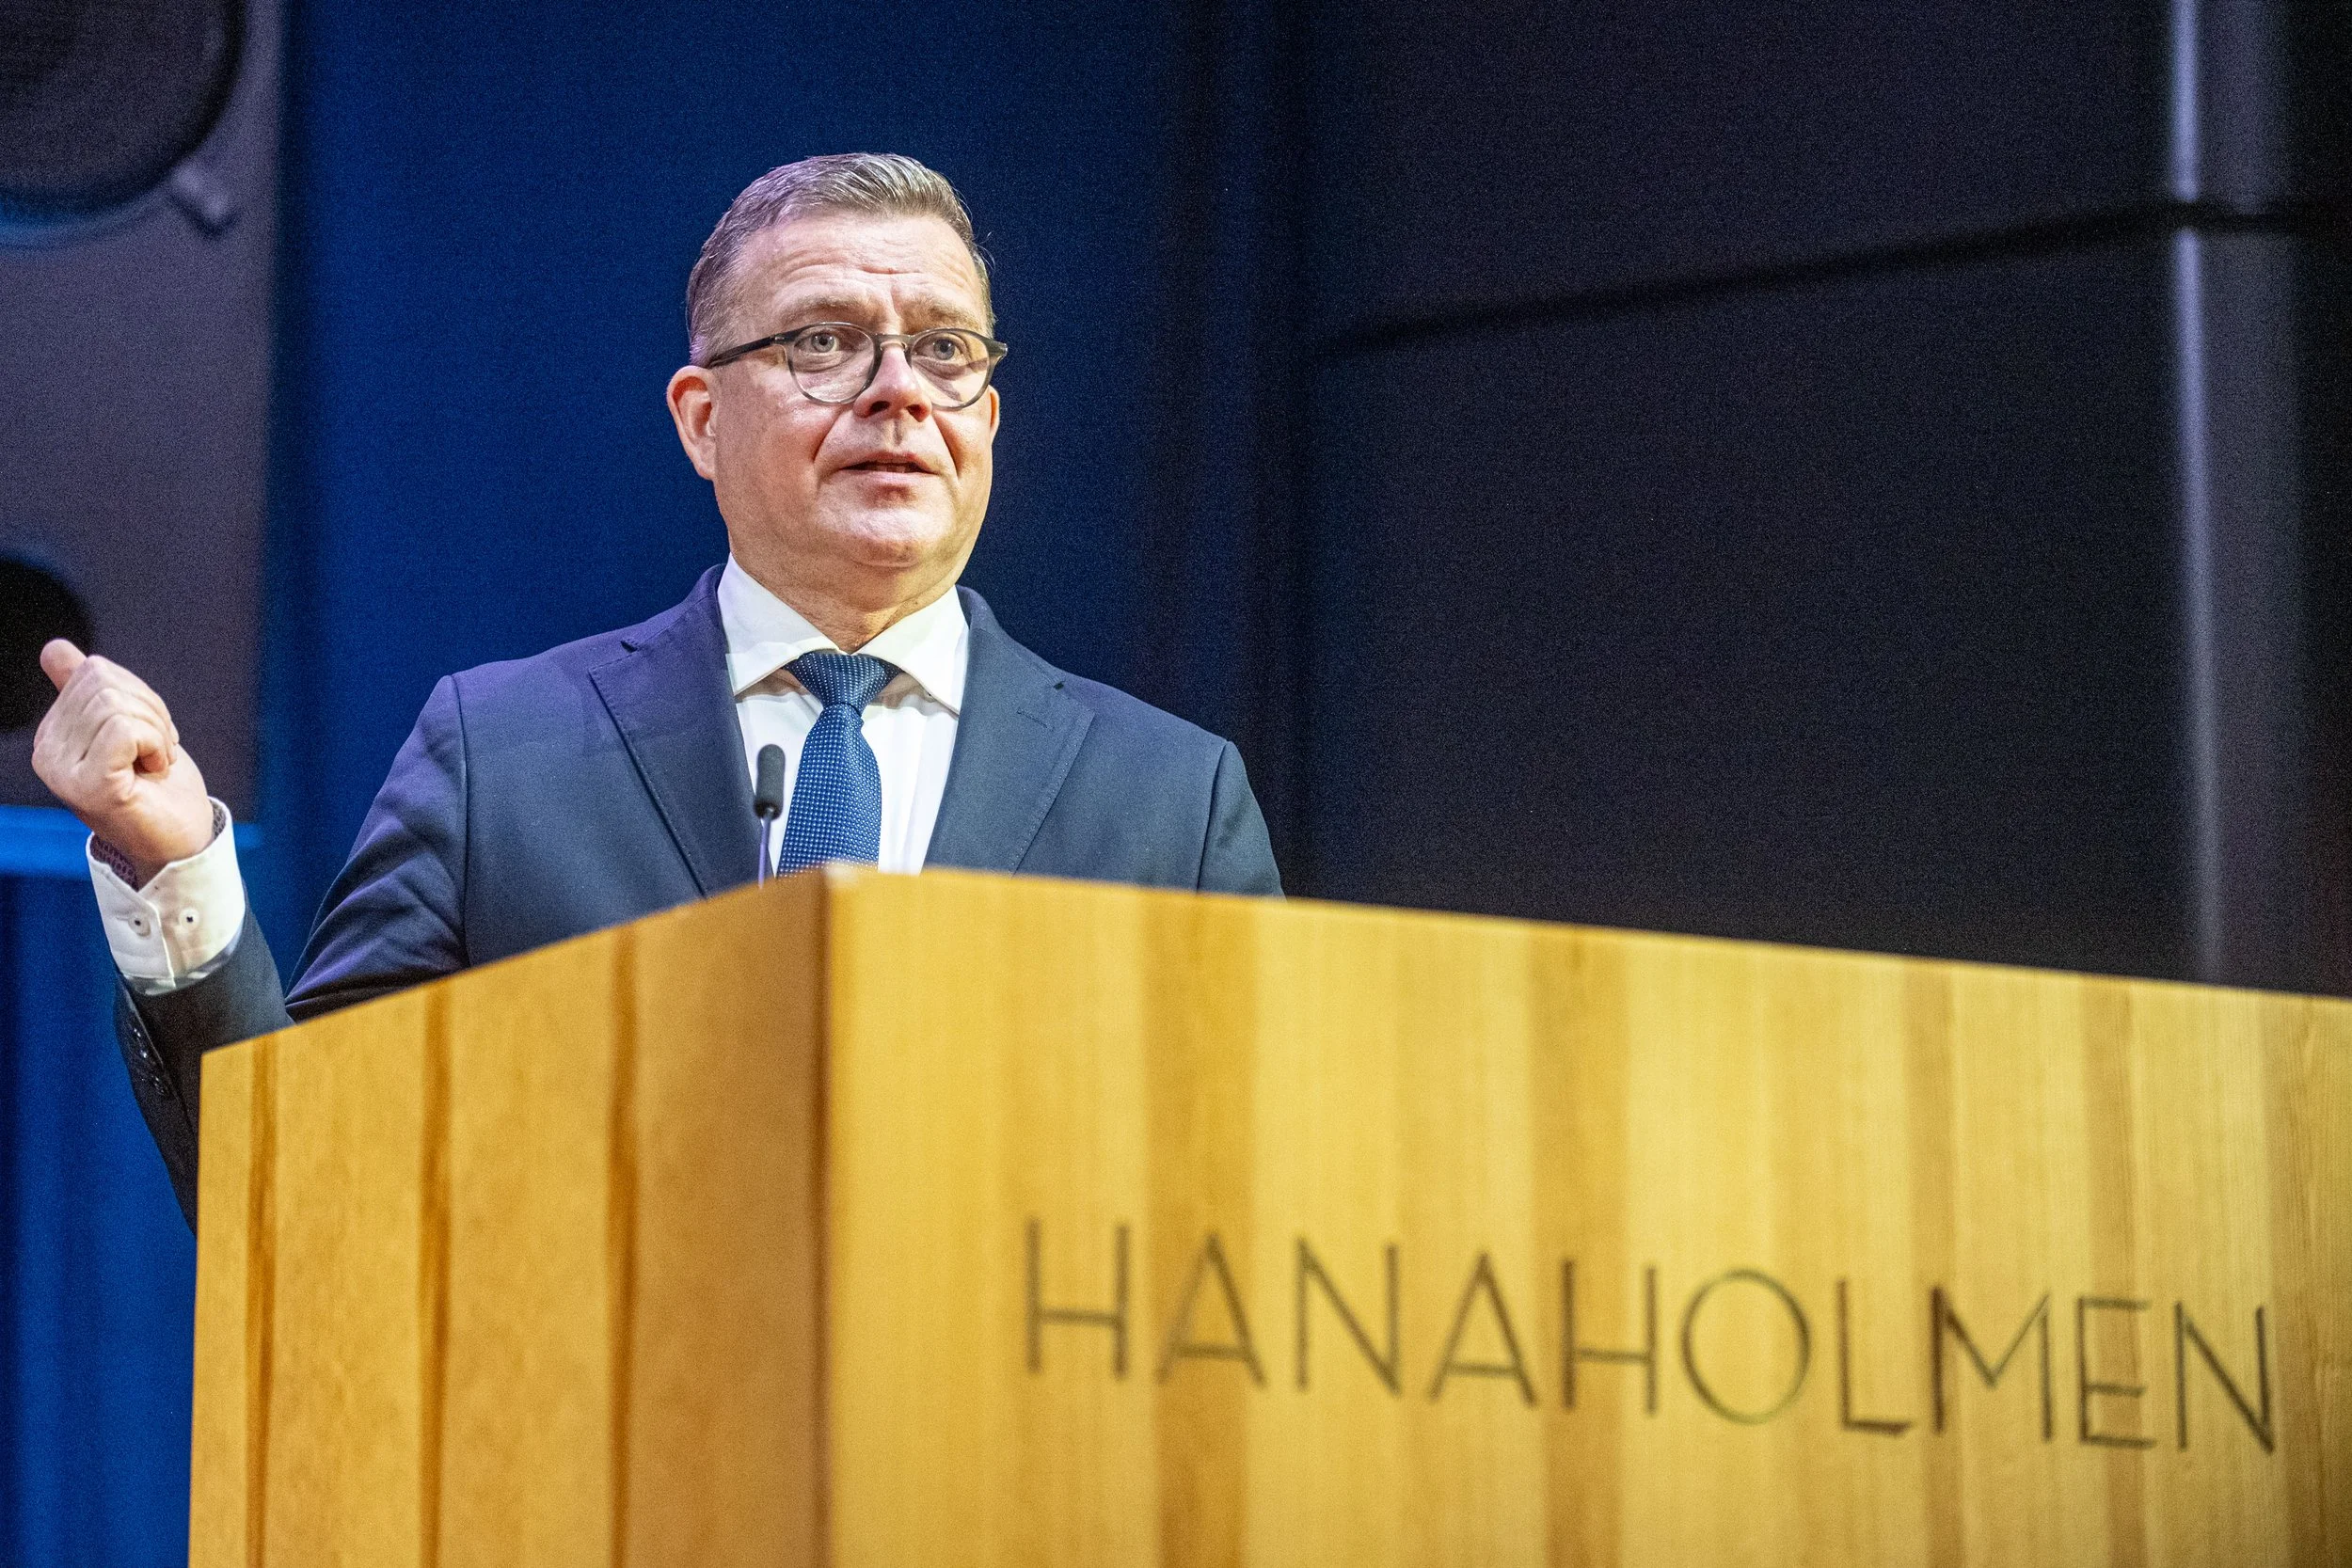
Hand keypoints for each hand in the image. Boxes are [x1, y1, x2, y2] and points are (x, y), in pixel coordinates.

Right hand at [31, 640, 216, 885]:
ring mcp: (63, 771)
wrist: (181, 841)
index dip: (138, 695)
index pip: (92, 670)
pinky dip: (156, 744)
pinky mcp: (89, 786)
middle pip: (103, 682)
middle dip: (149, 711)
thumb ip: (87, 692)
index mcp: (52, 734)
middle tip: (155, 751)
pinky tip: (154, 771)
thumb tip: (54, 649)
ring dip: (156, 731)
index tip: (146, 735)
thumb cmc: (158, 786)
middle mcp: (46, 752)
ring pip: (116, 704)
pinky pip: (126, 730)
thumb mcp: (126, 727)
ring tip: (154, 763)